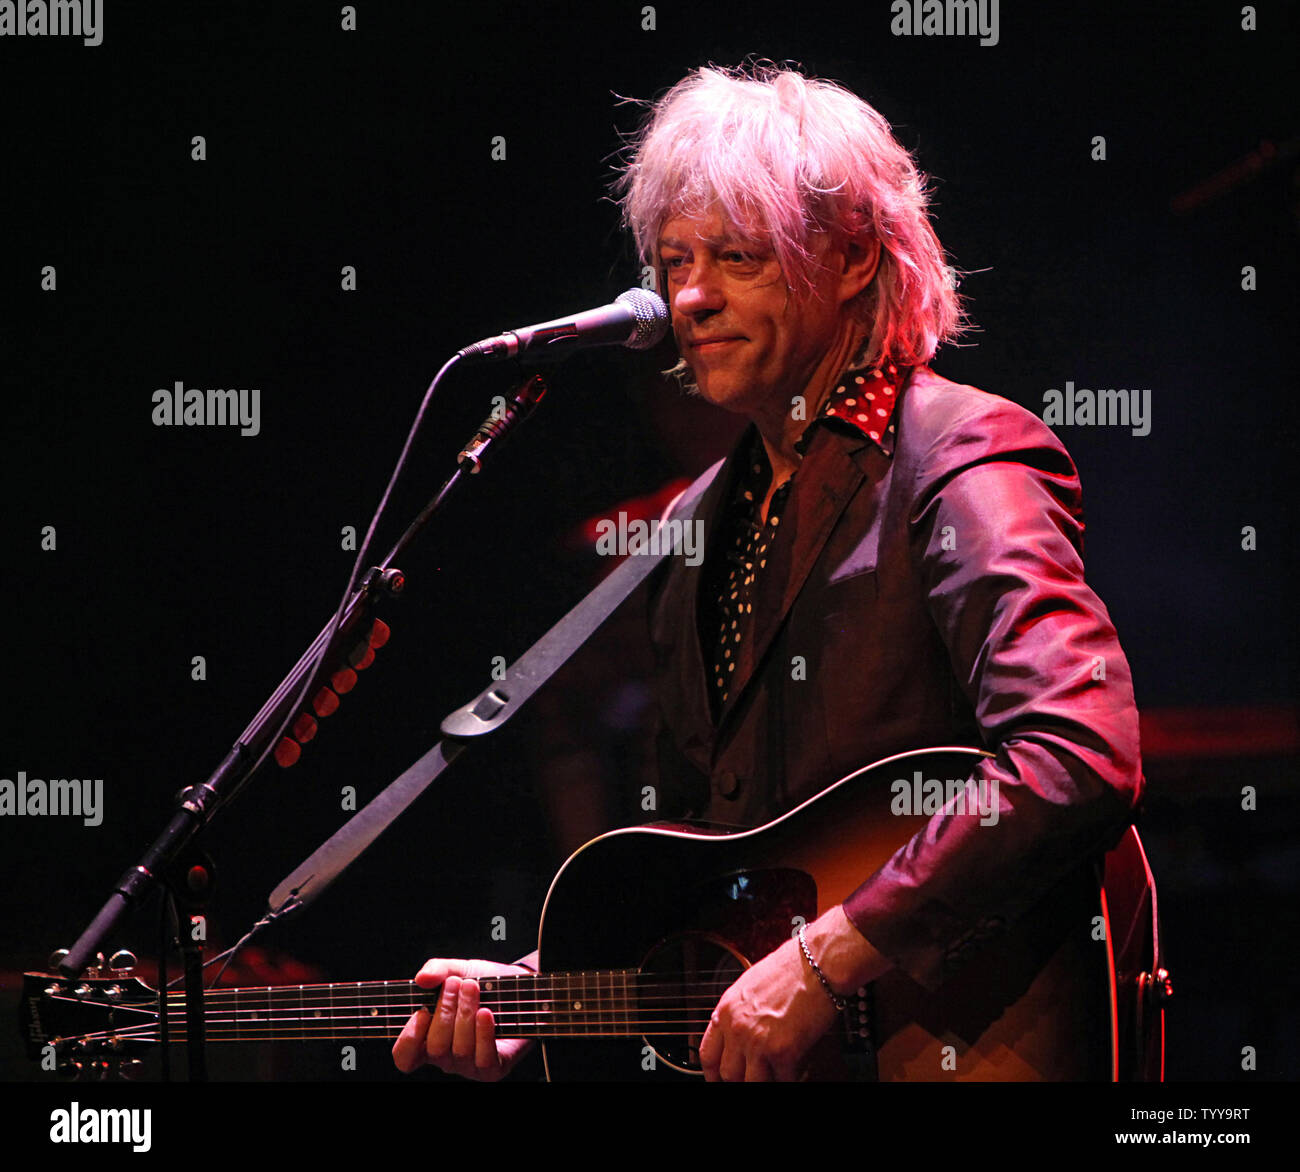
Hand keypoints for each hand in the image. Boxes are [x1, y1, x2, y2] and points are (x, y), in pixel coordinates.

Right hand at [392, 958, 534, 1080]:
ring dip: (465, 1014)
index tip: (421, 1012)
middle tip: (456, 985)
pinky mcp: (492, 1068)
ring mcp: (468, 1065)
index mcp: (428, 1039)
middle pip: (435, 1047)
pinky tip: (486, 1013)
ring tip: (473, 988)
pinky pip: (483, 1058)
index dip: (409, 1038)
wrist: (518, 986)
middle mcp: (446, 1057)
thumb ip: (437, 970)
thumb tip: (421, 978)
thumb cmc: (483, 982)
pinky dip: (484, 1033)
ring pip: (459, 1050)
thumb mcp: (458, 969)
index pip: (404, 1056)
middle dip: (445, 1011)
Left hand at [697, 906, 890, 1081]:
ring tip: (778, 1071)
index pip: (708, 1055)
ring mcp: (758, 1043)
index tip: (720, 1079)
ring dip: (766, 1080)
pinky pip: (783, 1081)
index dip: (713, 1074)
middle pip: (728, 1074)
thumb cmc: (790, 967)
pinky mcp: (784, 1053)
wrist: (817, 963)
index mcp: (726, 1010)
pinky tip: (798, 1067)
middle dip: (742, 1079)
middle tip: (756, 1076)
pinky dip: (791, 1078)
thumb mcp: (749, 985)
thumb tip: (736, 1033)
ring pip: (752, 1083)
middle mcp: (738, 1028)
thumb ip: (738, 1012)